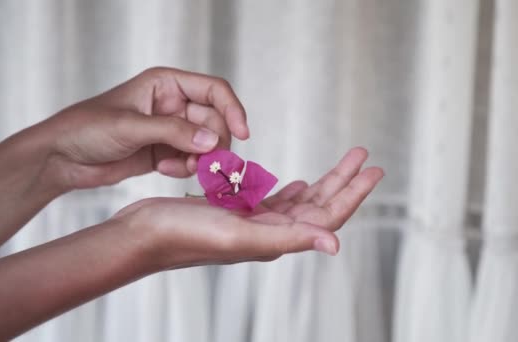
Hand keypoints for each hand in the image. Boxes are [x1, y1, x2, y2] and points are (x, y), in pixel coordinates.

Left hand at [41, 67, 248, 189]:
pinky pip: (191, 161)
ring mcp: (170, 130)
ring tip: (182, 169)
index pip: (214, 91)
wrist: (62, 158)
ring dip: (200, 159)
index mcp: (166, 85)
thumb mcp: (131, 126)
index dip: (232, 110)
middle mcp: (173, 105)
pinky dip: (185, 169)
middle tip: (206, 163)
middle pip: (215, 122)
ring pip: (206, 144)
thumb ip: (174, 132)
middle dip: (214, 143)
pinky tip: (164, 170)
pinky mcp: (165, 153)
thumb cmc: (87, 128)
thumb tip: (213, 141)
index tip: (242, 134)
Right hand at [114, 147, 382, 267]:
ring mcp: (254, 222)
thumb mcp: (239, 234)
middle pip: (320, 205)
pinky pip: (273, 200)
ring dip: (322, 181)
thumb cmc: (184, 236)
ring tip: (343, 163)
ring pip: (300, 201)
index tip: (374, 170)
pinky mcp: (236, 213)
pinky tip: (297, 183)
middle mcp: (270, 232)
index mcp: (277, 237)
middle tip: (364, 157)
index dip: (353, 193)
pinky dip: (290, 189)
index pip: (328, 216)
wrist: (143, 235)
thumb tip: (334, 244)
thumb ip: (288, 236)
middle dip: (344, 180)